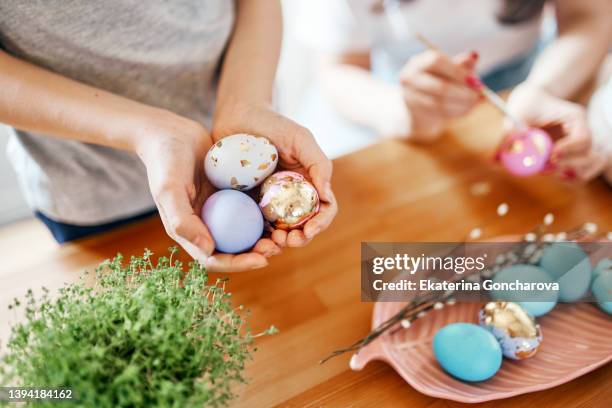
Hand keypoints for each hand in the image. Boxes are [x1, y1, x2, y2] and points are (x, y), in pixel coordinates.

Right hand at [136, 110, 273, 271]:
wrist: (170, 131)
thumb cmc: (165, 161)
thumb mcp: (170, 190)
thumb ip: (183, 221)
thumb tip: (208, 250)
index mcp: (187, 231)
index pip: (214, 258)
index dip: (238, 264)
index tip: (262, 261)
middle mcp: (204, 224)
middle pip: (233, 249)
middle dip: (256, 254)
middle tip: (278, 247)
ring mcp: (218, 209)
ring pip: (243, 231)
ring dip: (263, 237)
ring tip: (283, 234)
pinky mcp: (228, 194)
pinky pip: (248, 209)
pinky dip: (263, 214)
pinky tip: (280, 210)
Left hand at [213, 102, 337, 250]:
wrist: (237, 115)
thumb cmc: (272, 123)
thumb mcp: (300, 138)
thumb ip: (319, 163)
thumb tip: (326, 196)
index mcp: (309, 183)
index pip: (323, 210)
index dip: (320, 224)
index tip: (309, 230)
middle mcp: (292, 196)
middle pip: (302, 226)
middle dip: (299, 239)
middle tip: (286, 241)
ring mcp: (269, 202)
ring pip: (279, 232)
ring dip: (277, 244)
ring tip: (269, 244)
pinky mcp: (248, 205)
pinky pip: (254, 227)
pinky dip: (256, 238)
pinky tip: (252, 241)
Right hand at [399, 50, 480, 141]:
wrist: (420, 105)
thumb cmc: (439, 82)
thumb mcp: (451, 70)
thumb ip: (462, 63)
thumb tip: (474, 56)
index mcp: (419, 61)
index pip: (437, 61)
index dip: (457, 71)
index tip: (474, 80)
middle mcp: (410, 77)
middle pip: (439, 86)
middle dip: (462, 93)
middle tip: (478, 96)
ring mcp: (409, 96)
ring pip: (439, 103)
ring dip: (461, 105)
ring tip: (474, 104)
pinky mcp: (414, 112)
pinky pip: (438, 114)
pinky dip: (455, 112)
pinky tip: (465, 110)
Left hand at [507, 84, 606, 181]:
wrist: (529, 101)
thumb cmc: (525, 103)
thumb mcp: (517, 112)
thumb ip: (510, 132)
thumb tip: (501, 154)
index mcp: (574, 118)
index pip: (582, 138)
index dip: (568, 150)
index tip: (551, 155)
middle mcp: (579, 133)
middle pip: (586, 155)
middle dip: (567, 164)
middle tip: (543, 167)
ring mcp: (575, 146)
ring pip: (584, 166)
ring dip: (566, 172)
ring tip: (544, 170)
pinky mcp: (568, 156)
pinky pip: (574, 171)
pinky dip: (564, 175)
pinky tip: (546, 172)